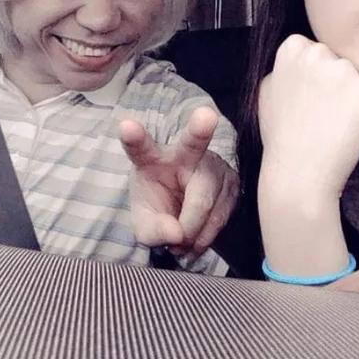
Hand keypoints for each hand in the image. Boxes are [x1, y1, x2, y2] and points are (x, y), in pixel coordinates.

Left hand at [120, 106, 238, 254]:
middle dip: (200, 129)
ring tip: (180, 242)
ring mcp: (213, 165)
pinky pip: (221, 216)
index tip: (126, 126)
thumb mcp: (145, 222)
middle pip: (193, 141)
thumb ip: (152, 231)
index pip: (141, 148)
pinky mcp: (233, 181)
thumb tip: (178, 235)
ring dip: (192, 232)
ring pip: (205, 202)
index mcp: (153, 158)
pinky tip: (195, 239)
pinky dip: (206, 236)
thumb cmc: (162, 206)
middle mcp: (185, 154)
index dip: (134, 138)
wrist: (186, 208)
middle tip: (205, 116)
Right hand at [257, 35, 358, 276]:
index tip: (310, 103)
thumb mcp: (267, 91)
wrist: (297, 175)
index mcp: (292, 48)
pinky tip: (356, 139)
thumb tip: (299, 55)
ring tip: (339, 130)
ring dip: (358, 104)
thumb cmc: (282, 138)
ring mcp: (345, 72)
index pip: (319, 51)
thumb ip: (285, 67)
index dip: (318, 79)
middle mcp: (318, 53)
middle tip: (326, 119)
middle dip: (341, 89)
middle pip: (343, 64)